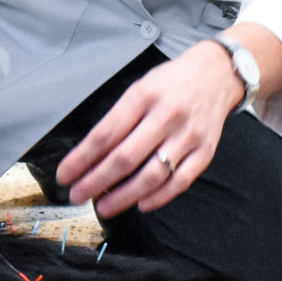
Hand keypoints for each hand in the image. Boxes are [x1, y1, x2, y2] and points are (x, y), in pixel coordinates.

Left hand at [57, 42, 244, 217]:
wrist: (216, 74)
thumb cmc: (171, 83)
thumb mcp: (139, 89)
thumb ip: (117, 120)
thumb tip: (90, 157)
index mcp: (143, 96)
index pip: (105, 134)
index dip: (81, 159)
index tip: (65, 175)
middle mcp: (166, 115)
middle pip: (125, 158)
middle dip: (96, 181)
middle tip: (78, 195)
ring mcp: (188, 135)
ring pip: (152, 175)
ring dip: (124, 196)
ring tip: (104, 206)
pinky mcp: (206, 151)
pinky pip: (180, 181)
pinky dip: (159, 197)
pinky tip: (141, 204)